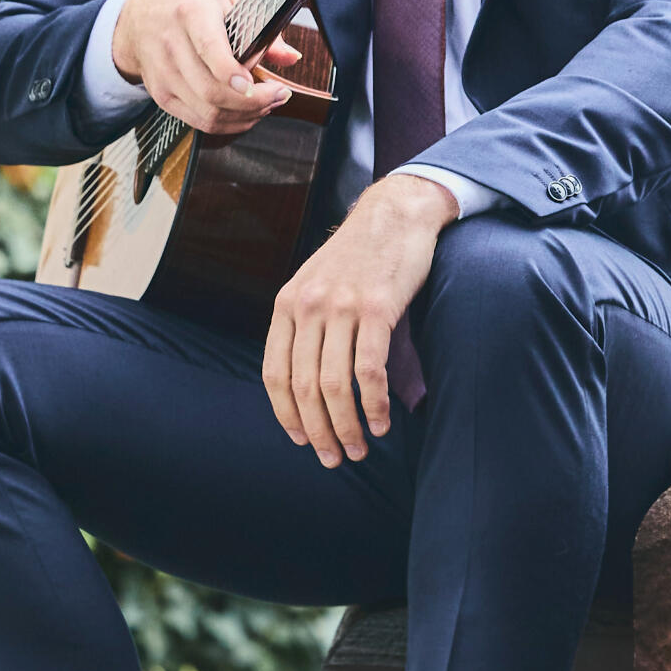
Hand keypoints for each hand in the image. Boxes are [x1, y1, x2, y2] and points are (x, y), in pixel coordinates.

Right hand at [112, 0, 299, 136]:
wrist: (139, 19)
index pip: (209, 49)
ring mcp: (164, 75)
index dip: (232, 73)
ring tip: (268, 104)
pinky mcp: (161, 96)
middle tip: (279, 95)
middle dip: (253, 102)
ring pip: (207, 112)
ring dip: (245, 116)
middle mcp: (172, 45)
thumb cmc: (189, 5)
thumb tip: (291, 56)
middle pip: (211, 90)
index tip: (254, 84)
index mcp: (191, 13)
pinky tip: (245, 113)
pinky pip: (199, 121)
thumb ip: (262, 25)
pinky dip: (228, 123)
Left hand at [263, 173, 457, 465]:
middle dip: (318, 432)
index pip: (274, 374)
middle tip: (334, 458)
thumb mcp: (317, 282)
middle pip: (303, 387)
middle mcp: (308, 305)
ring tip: (361, 448)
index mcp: (288, 302)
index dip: (286, 415)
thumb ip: (307, 324)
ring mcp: (341, 306)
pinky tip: (382, 420)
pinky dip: (373, 404)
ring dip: (347, 427)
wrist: (396, 212)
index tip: (302, 440)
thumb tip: (308, 383)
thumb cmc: (360, 255)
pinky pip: (368, 370)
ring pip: (334, 386)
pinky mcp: (376, 307)